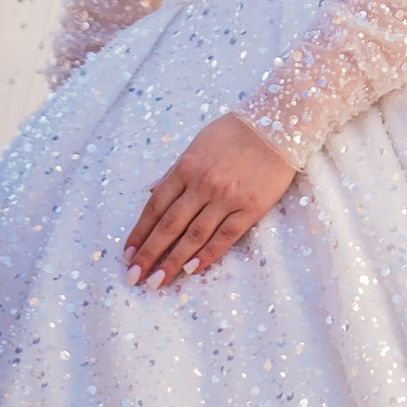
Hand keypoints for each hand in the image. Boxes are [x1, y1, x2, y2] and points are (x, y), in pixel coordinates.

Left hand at [122, 114, 295, 288]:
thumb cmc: (236, 131)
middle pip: (169, 225)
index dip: (140, 233)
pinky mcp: (251, 207)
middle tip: (133, 278)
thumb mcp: (197, 143)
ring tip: (157, 282)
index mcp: (186, 167)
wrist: (279, 124)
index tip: (127, 254)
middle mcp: (202, 184)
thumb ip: (175, 170)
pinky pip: (225, 236)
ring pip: (194, 236)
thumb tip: (152, 190)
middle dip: (149, 254)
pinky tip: (192, 269)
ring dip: (173, 261)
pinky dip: (207, 254)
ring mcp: (227, 197)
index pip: (155, 207)